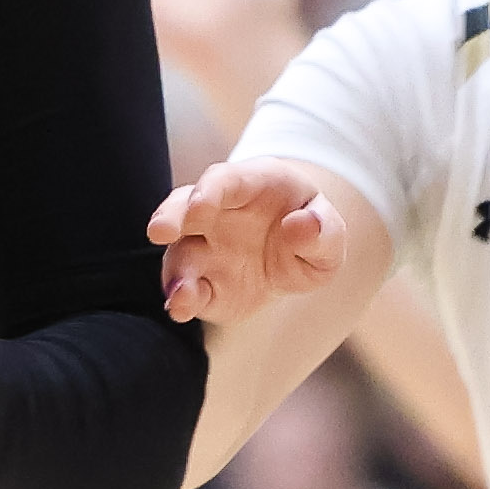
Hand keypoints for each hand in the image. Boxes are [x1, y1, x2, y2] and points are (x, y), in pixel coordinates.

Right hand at [147, 160, 345, 325]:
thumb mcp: (330, 233)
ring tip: (179, 294)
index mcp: (250, 185)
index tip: (200, 207)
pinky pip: (186, 289)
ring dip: (174, 272)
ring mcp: (204, 246)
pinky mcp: (202, 282)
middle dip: (170, 217)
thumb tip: (299, 227)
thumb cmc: (311, 234)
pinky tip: (182, 308)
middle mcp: (216, 212)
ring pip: (178, 252)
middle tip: (159, 232)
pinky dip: (181, 299)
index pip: (223, 179)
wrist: (295, 258)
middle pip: (182, 206)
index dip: (209, 190)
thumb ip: (323, 230)